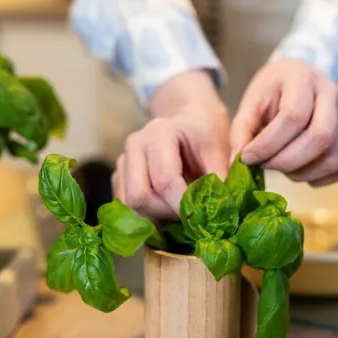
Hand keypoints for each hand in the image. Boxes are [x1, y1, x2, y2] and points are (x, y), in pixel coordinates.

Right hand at [112, 70, 229, 220]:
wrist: (188, 119)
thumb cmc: (205, 134)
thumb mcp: (219, 149)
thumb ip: (218, 179)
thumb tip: (218, 212)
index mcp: (159, 134)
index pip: (164, 181)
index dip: (182, 206)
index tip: (201, 218)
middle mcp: (134, 146)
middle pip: (139, 197)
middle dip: (165, 214)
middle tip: (189, 216)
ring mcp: (122, 161)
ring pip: (129, 206)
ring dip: (155, 218)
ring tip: (179, 212)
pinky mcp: (119, 177)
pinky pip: (126, 207)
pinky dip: (147, 216)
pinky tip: (166, 209)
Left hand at [230, 59, 337, 186]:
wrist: (298, 81)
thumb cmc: (272, 92)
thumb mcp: (251, 102)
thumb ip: (242, 130)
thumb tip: (236, 162)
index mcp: (303, 79)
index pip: (294, 116)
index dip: (269, 143)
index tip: (247, 157)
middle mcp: (333, 95)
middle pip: (320, 137)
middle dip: (286, 161)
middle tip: (264, 165)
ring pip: (333, 157)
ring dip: (301, 172)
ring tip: (279, 166)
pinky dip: (317, 178)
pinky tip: (297, 170)